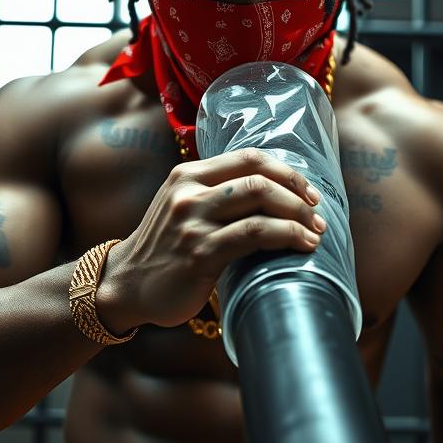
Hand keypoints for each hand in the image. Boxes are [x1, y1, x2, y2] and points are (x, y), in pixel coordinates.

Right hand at [97, 147, 324, 330]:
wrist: (125, 285)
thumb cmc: (165, 250)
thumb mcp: (182, 208)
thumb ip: (217, 195)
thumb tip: (276, 195)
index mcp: (187, 175)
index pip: (248, 157)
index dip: (286, 171)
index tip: (308, 192)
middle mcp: (189, 193)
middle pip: (258, 177)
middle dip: (298, 194)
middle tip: (317, 215)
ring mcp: (193, 222)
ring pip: (259, 202)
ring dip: (297, 216)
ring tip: (315, 233)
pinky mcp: (200, 253)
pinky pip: (253, 235)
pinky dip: (286, 237)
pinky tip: (301, 246)